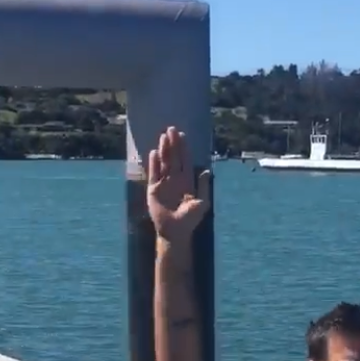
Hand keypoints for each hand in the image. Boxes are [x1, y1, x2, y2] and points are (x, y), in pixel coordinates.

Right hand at [147, 126, 209, 240]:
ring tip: (163, 136)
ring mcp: (163, 183)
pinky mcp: (153, 189)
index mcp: (186, 181)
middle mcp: (174, 179)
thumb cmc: (190, 220)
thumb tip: (205, 171)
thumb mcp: (201, 203)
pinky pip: (153, 173)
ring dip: (164, 150)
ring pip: (163, 162)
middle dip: (173, 144)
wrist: (175, 232)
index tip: (182, 135)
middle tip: (171, 129)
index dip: (183, 148)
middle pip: (173, 157)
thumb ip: (203, 187)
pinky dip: (154, 164)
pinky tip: (154, 153)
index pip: (185, 160)